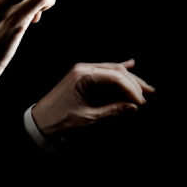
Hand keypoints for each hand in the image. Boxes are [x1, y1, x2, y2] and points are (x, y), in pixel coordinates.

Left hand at [31, 59, 154, 139]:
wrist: (38, 121)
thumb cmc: (59, 119)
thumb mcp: (88, 117)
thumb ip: (112, 110)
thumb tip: (133, 107)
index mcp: (83, 76)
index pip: (116, 77)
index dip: (131, 89)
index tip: (141, 102)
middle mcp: (84, 68)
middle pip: (117, 71)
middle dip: (134, 83)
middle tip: (148, 94)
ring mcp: (84, 71)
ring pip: (113, 70)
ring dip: (130, 79)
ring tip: (146, 87)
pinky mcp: (83, 76)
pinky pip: (105, 71)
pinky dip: (119, 71)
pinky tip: (131, 65)